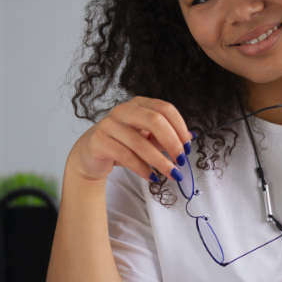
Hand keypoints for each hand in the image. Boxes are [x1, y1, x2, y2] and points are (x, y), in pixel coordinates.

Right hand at [66, 97, 192, 183]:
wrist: (91, 155)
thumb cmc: (123, 144)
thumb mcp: (147, 138)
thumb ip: (165, 137)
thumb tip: (190, 138)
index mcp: (139, 104)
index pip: (165, 109)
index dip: (180, 127)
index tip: (187, 146)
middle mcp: (123, 110)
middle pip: (154, 120)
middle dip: (172, 142)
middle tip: (181, 160)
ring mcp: (109, 124)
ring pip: (140, 142)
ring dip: (159, 161)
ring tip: (171, 174)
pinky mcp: (99, 141)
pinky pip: (125, 155)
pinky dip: (142, 168)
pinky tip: (151, 176)